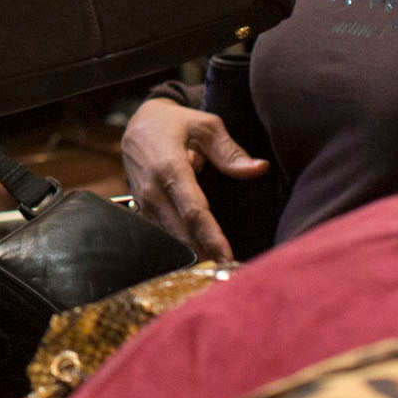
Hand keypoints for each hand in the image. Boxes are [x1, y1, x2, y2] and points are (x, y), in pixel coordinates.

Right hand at [120, 98, 269, 261]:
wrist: (138, 123)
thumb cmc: (176, 123)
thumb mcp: (206, 127)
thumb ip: (231, 152)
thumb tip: (260, 169)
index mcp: (170, 168)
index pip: (194, 211)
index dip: (212, 237)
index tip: (227, 257)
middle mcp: (153, 190)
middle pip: (182, 232)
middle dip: (205, 255)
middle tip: (229, 274)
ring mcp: (144, 203)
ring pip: (171, 239)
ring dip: (193, 256)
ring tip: (217, 273)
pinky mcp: (142, 210)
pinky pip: (163, 235)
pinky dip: (182, 248)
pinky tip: (201, 259)